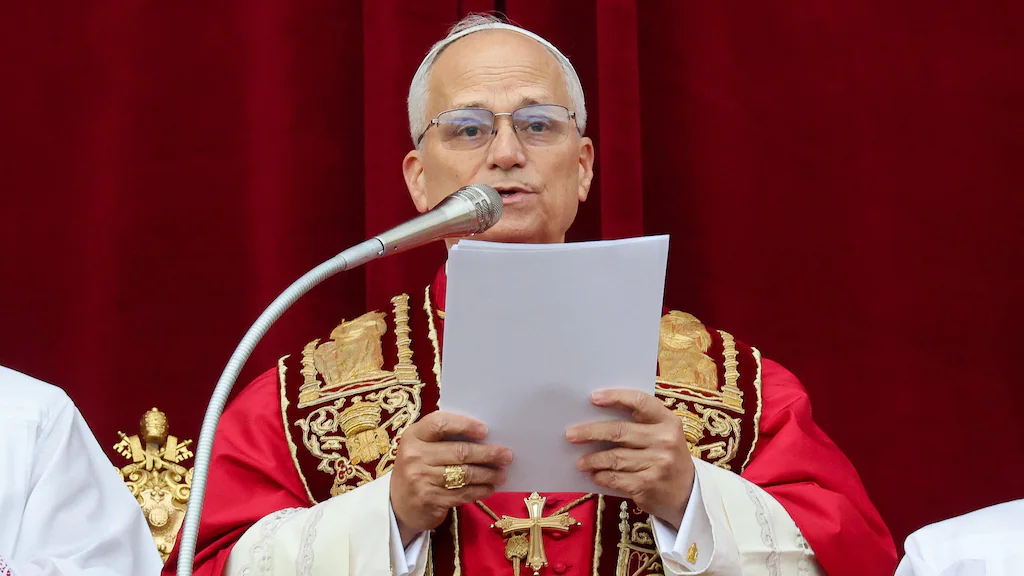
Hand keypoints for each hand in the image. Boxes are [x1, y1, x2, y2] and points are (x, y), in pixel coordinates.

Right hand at [390, 411, 512, 545]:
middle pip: (459, 452)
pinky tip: (490, 488)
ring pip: (465, 474)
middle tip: (506, 455)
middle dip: (487, 453)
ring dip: (488, 474)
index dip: (464, 425)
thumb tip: (485, 438)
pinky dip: (481, 490)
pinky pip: (463, 493)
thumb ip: (444, 440)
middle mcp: (414, 456)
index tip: (485, 430)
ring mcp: (422, 480)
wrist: (397, 506)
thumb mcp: (421, 449)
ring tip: (502, 473)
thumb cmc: (417, 469)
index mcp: (413, 436)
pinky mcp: (431, 500)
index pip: (439, 423)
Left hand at [566, 389, 694, 528]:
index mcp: (668, 422)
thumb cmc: (666, 457)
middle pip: (619, 431)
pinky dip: (601, 476)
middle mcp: (665, 441)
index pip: (640, 402)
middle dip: (590, 432)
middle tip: (570, 434)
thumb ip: (639, 425)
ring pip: (614, 458)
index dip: (615, 397)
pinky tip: (595, 475)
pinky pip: (615, 478)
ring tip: (580, 462)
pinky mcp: (648, 485)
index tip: (593, 397)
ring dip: (592, 460)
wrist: (688, 494)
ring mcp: (657, 464)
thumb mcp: (663, 436)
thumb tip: (594, 418)